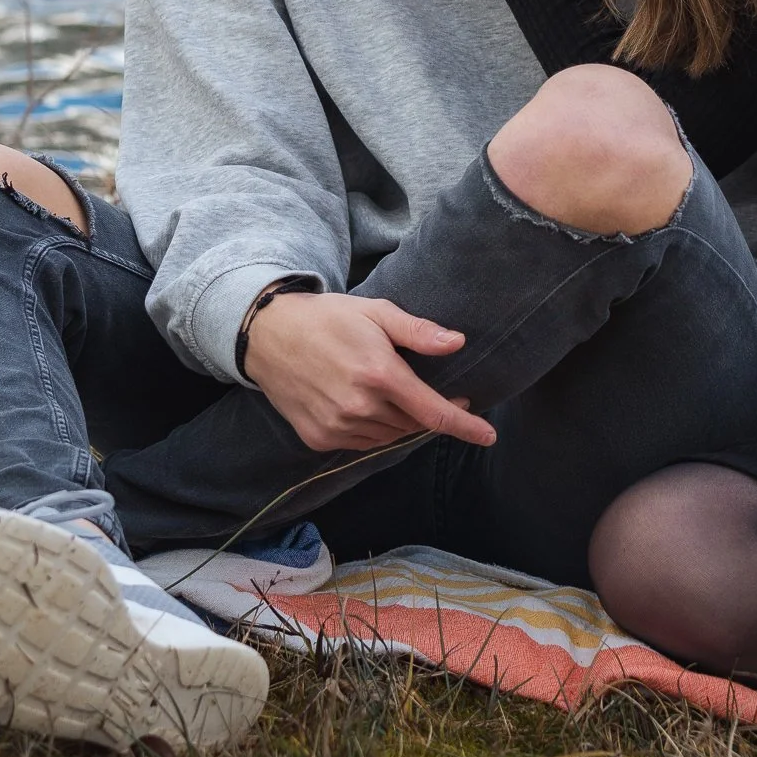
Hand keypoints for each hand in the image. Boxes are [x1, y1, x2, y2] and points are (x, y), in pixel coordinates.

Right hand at [243, 288, 497, 455]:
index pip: (434, 412)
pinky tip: (369, 406)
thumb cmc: (328, 318)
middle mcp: (359, 407)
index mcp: (380, 375)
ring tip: (396, 393)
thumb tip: (458, 343)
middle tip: (436, 391)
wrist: (268, 336)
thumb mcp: (377, 313)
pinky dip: (375, 429)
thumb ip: (419, 332)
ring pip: (389, 437)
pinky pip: (363, 443)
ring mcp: (337, 427)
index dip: (465, 426)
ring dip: (403, 422)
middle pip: (414, 425)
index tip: (488, 435)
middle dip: (430, 412)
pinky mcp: (319, 438)